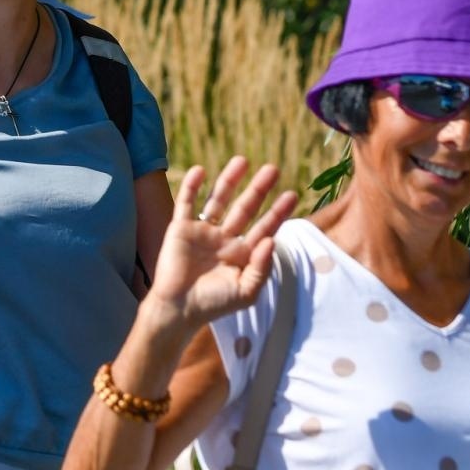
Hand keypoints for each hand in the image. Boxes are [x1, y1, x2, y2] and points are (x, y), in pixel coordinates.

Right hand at [148, 156, 297, 327]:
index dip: (277, 212)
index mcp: (242, 254)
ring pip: (218, 199)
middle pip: (245, 208)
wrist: (178, 309)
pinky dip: (192, 187)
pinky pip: (186, 202)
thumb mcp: (246, 292)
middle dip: (258, 189)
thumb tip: (271, 239)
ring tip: (242, 161)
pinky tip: (201, 171)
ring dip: (229, 180)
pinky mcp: (181, 228)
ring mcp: (203, 231)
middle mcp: (224, 239)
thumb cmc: (213, 305)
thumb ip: (262, 268)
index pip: (264, 227)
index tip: (292, 194)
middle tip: (273, 169)